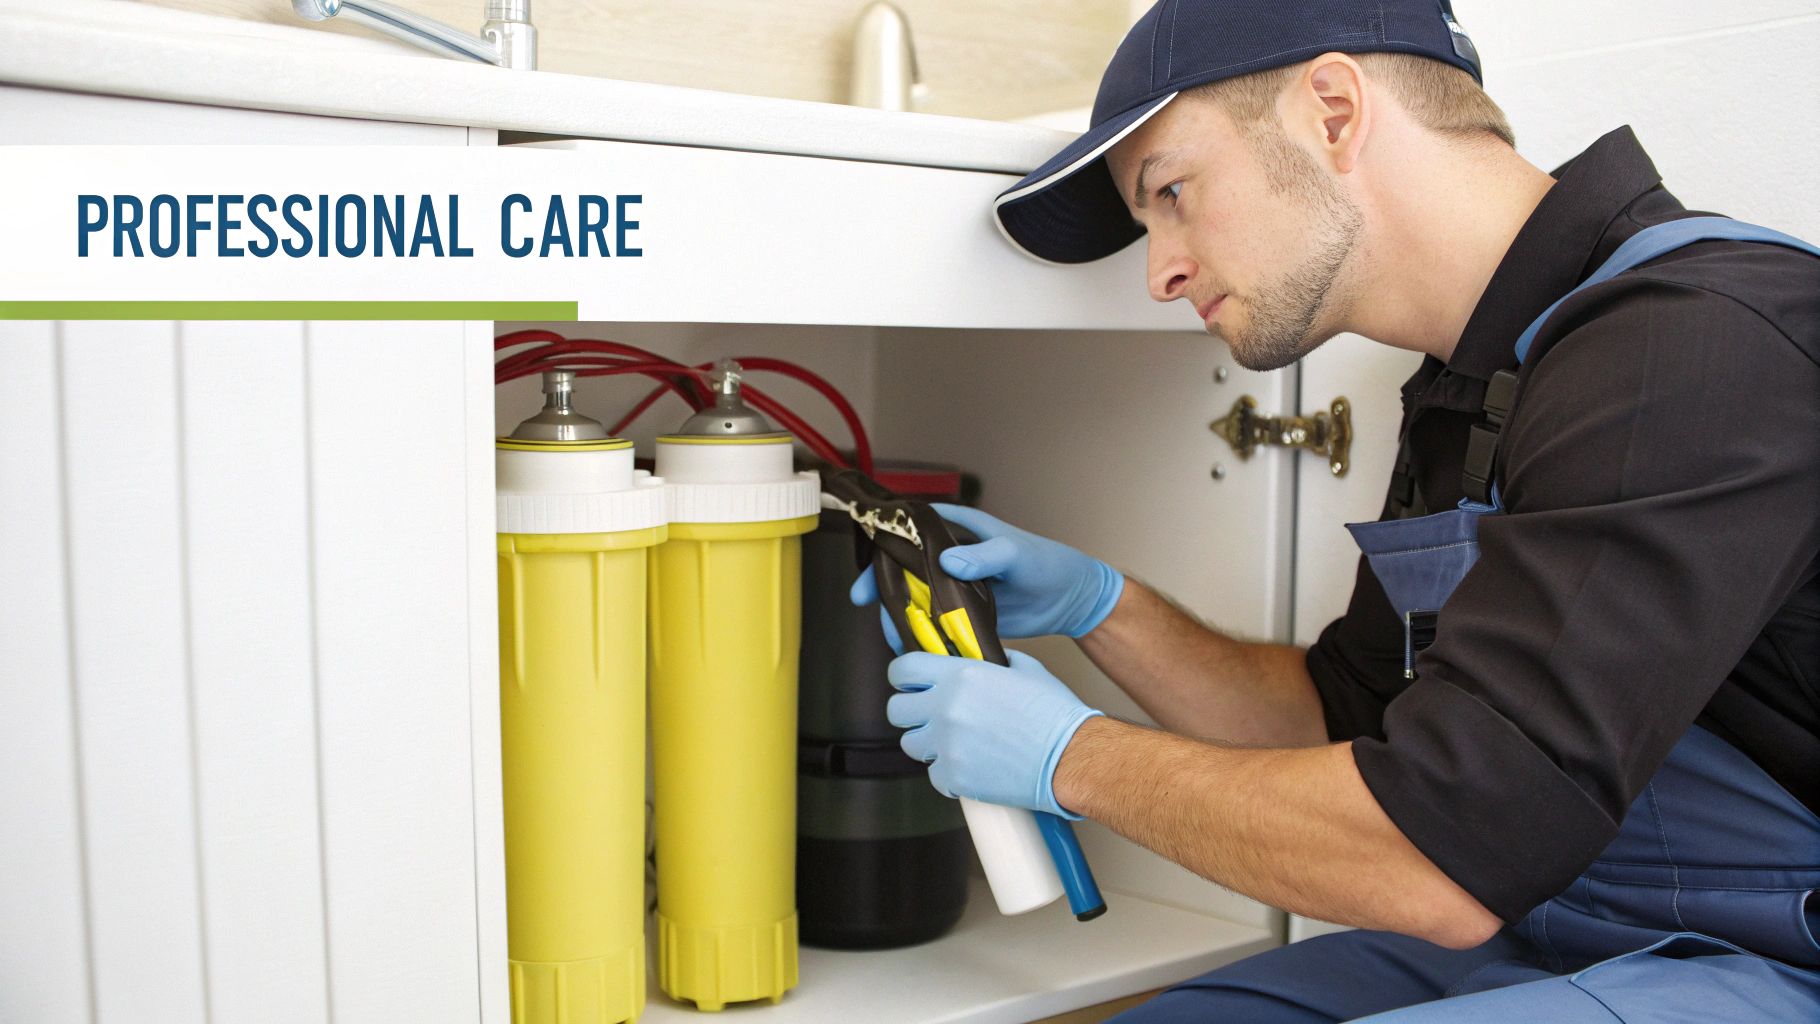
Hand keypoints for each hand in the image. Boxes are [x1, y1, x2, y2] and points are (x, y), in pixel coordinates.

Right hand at [850, 504, 1124, 639]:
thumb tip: (948, 562)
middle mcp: (950, 556)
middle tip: (870, 608)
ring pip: (916, 598)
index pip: (911, 531)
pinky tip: (914, 648)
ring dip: (901, 615)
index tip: (867, 569)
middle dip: (884, 588)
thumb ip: (985, 556)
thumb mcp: (1017, 554)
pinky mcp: (963, 613)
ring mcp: (955, 586)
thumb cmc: (1048, 564)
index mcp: (958, 531)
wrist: (1072, 600)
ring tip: (896, 636)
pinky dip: (923, 634)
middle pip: (904, 568)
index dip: (884, 546)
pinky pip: (935, 623)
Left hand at [885, 649, 1102, 818]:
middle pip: (896, 710)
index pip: (902, 669)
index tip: (909, 682)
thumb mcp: (1023, 669)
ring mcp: (947, 745)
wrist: (1072, 756)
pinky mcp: (954, 776)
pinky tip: (970, 765)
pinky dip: (947, 773)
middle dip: (910, 711)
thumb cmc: (1054, 713)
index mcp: (960, 675)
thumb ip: (989, 662)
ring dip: (927, 743)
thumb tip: (974, 660)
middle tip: (930, 715)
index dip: (903, 675)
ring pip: (910, 744)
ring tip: (954, 743)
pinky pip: (933, 775)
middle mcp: (946, 708)